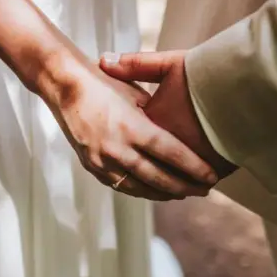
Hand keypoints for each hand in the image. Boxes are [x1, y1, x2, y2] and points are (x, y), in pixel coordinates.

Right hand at [41, 56, 217, 200]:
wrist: (64, 86)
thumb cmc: (105, 83)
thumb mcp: (135, 95)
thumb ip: (156, 119)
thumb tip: (181, 136)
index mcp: (131, 126)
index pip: (170, 154)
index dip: (193, 168)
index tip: (212, 176)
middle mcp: (116, 148)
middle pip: (157, 177)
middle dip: (184, 187)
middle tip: (206, 190)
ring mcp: (102, 161)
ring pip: (139, 188)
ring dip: (164, 193)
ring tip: (184, 193)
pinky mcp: (92, 167)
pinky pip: (121, 186)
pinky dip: (142, 191)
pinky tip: (156, 191)